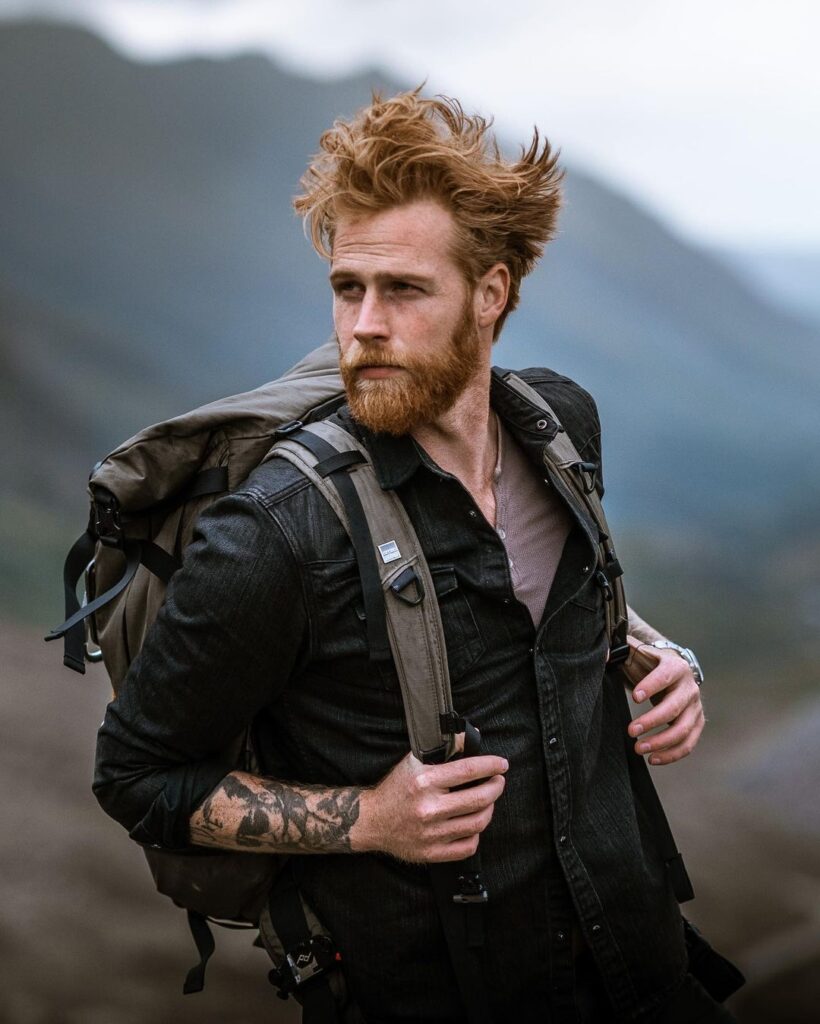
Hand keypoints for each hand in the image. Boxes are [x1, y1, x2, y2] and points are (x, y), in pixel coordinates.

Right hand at [352, 751, 507, 862]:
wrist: (372, 820)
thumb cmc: (396, 788)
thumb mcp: (414, 761)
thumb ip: (442, 748)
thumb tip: (470, 736)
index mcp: (425, 781)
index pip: (468, 770)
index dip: (490, 765)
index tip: (502, 764)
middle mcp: (429, 808)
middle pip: (479, 798)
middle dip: (496, 787)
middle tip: (498, 781)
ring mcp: (432, 833)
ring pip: (477, 823)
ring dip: (489, 809)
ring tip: (488, 800)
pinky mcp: (432, 853)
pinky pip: (467, 846)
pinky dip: (476, 834)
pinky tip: (473, 823)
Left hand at [625, 638, 704, 765]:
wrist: (673, 670)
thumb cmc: (649, 662)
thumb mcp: (637, 652)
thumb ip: (619, 650)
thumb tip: (602, 655)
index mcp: (675, 666)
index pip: (665, 676)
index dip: (651, 686)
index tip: (635, 697)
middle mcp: (690, 687)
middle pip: (674, 707)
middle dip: (652, 721)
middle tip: (630, 731)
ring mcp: (695, 707)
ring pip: (683, 729)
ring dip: (661, 742)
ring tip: (638, 749)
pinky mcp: (696, 723)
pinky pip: (688, 743)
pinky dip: (672, 754)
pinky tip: (653, 759)